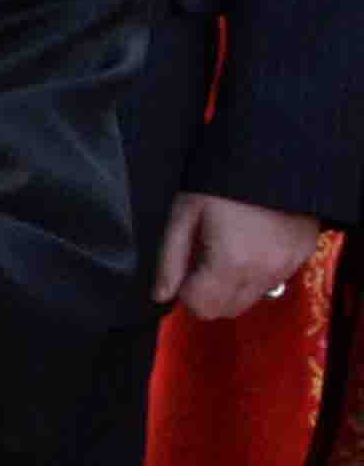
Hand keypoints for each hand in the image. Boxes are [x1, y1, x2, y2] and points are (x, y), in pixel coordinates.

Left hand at [152, 193, 322, 322]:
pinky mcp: (304, 256)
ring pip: (252, 298)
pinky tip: (250, 244)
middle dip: (208, 294)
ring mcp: (288, 266)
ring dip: (233, 285)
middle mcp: (264, 273)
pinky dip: (257, 273)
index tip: (183, 270)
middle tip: (201, 259)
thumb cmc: (220, 181)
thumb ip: (170, 259)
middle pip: (228, 309)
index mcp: (232, 264)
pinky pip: (274, 281)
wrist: (274, 155)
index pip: (202, 308)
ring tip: (226, 247)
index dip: (185, 293)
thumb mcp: (184, 213)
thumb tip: (160, 295)